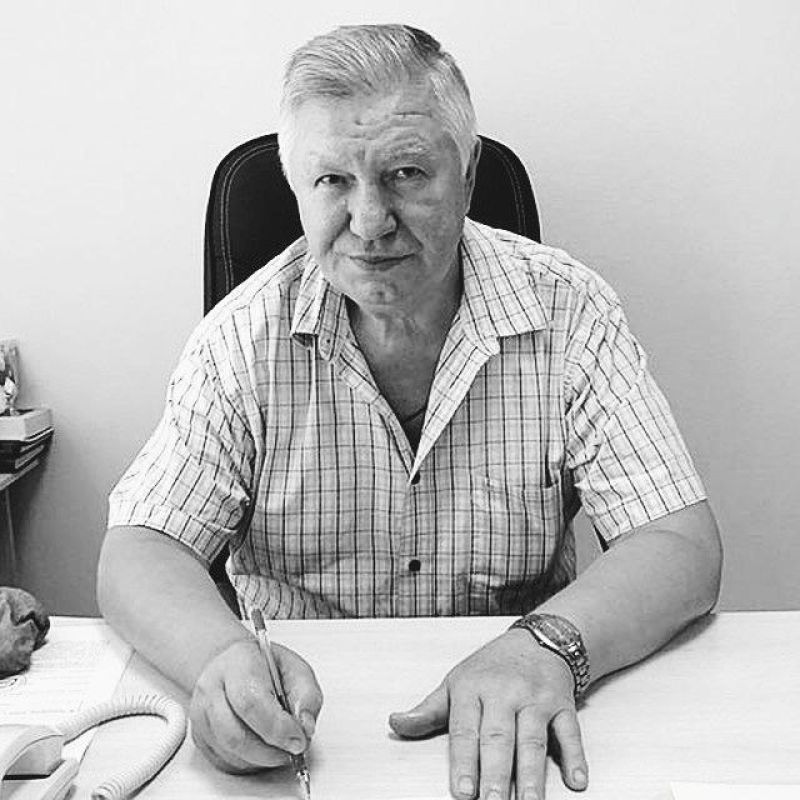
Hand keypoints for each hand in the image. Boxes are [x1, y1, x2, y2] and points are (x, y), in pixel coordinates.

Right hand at [189, 638, 322, 772]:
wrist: (236, 666)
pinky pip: (224, 762)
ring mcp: (200, 713)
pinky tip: (264, 749)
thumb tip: (305, 726)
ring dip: (262, 759)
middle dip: (270, 750)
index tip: (298, 739)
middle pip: (234, 733)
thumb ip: (307, 696)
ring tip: (281, 748)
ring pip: (229, 752)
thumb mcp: (296, 669)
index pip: (251, 701)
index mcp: (237, 662)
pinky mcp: (200, 736)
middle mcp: (212, 687)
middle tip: (293, 749)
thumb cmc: (266, 667)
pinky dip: (250, 763)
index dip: (277, 727)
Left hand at [388, 629, 587, 799]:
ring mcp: (535, 698)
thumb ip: (428, 710)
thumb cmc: (492, 667)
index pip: (465, 729)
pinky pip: (570, 732)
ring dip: (531, 774)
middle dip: (495, 773)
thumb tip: (396, 724)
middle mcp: (504, 692)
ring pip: (533, 739)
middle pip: (499, 737)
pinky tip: (576, 781)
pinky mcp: (562, 704)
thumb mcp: (456, 681)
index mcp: (472, 687)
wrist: (539, 639)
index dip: (462, 762)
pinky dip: (576, 757)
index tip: (462, 792)